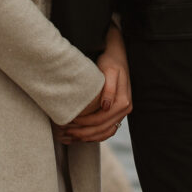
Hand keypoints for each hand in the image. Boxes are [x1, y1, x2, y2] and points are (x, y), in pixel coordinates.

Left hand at [59, 24, 131, 143]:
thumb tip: (106, 107)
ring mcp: (122, 112)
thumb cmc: (111, 61)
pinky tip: (81, 136)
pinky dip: (94, 136)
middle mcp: (125, 109)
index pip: (101, 120)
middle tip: (65, 132)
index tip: (69, 122)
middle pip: (102, 129)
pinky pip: (107, 130)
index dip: (84, 124)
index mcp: (123, 102)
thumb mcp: (110, 70)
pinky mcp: (117, 112)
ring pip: (104, 132)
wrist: (117, 55)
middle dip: (83, 133)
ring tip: (70, 136)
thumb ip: (109, 89)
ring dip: (87, 137)